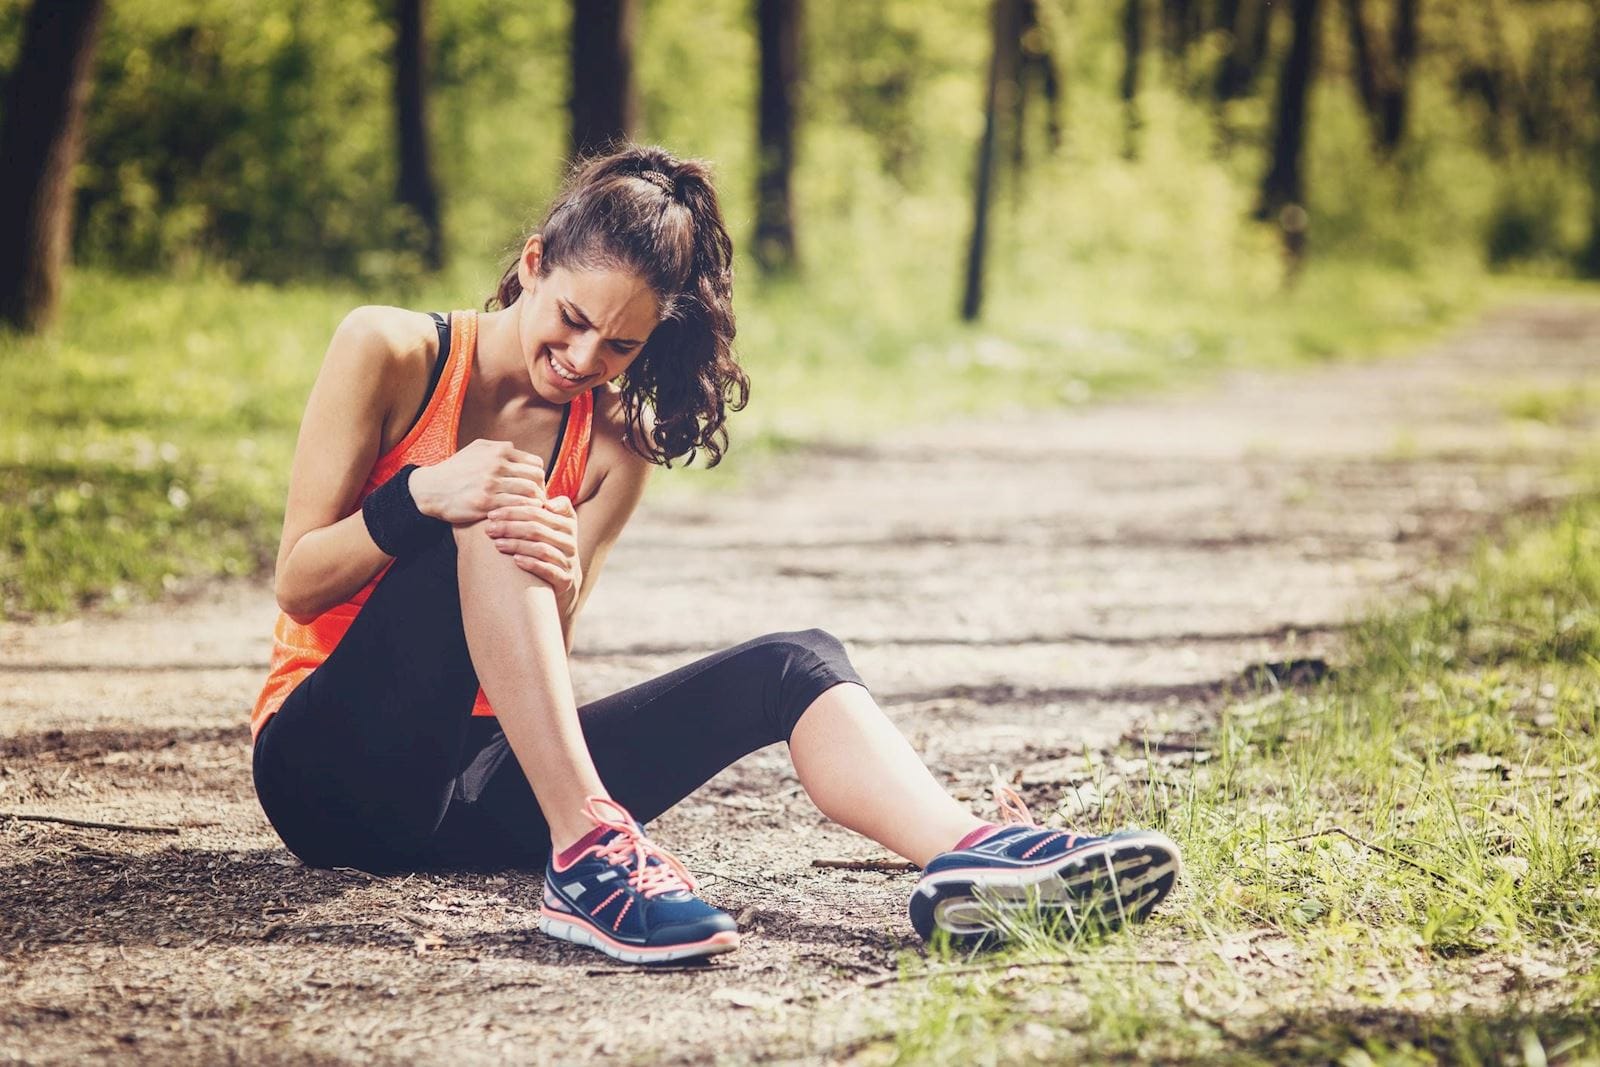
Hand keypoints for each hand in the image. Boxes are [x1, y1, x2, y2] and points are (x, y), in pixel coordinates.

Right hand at [409, 439, 545, 523]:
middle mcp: (497, 464)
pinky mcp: (486, 502)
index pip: (535, 463)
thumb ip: (498, 449)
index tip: (537, 489)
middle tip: (539, 503)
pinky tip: (521, 517)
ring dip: (535, 503)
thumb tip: (517, 450)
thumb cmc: (456, 470)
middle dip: (541, 491)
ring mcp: (492, 483)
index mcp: (499, 450)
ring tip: (533, 512)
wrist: (431, 489)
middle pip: (536, 477)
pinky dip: (524, 512)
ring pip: (530, 492)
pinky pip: (516, 506)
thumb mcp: (476, 449)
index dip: (539, 478)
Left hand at [485, 495, 582, 612]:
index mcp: (566, 522)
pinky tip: (515, 560)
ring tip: (497, 544)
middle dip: (510, 527)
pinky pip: (549, 570)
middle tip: (489, 529)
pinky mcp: (566, 579)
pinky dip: (531, 564)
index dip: (513, 511)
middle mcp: (570, 540)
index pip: (538, 512)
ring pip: (541, 549)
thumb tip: (538, 499)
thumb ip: (544, 508)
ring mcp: (569, 560)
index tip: (492, 514)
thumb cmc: (550, 545)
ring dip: (517, 545)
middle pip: (537, 529)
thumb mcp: (552, 524)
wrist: (565, 579)